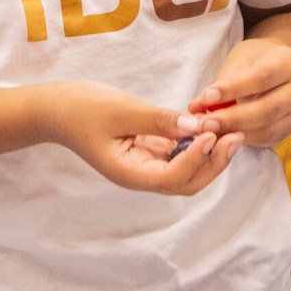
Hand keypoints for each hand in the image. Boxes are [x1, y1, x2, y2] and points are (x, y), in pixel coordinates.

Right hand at [40, 80, 243, 195]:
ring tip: (230, 130)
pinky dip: (196, 143)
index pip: (172, 177)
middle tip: (235, 135)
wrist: (55, 109)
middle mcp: (140, 175)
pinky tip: (208, 124)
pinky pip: (178, 153)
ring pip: (186, 171)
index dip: (196, 158)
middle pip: (186, 182)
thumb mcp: (121, 110)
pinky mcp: (148, 150)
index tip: (211, 131)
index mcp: (129, 174)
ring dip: (209, 154)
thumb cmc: (81, 108)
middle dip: (213, 162)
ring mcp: (144, 165)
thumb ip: (159, 120)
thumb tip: (197, 125)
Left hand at [185, 37, 290, 147]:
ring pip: (267, 128)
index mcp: (289, 62)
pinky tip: (223, 136)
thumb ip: (221, 82)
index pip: (261, 77)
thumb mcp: (240, 59)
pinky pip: (266, 139)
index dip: (233, 89)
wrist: (278, 67)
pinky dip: (242, 139)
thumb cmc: (255, 60)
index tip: (207, 96)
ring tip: (209, 131)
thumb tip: (196, 107)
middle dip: (232, 118)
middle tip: (204, 123)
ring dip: (235, 132)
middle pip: (267, 108)